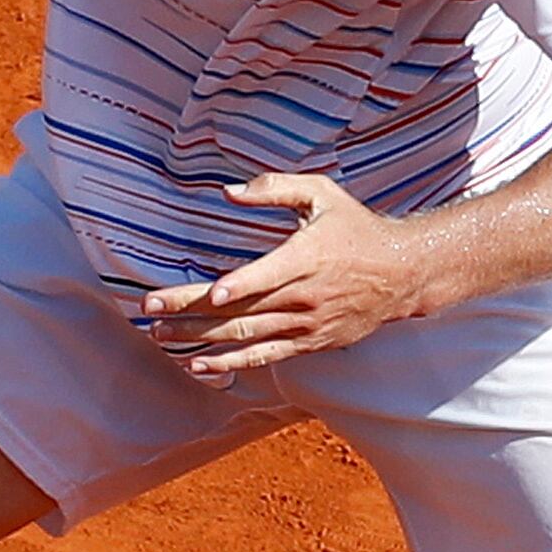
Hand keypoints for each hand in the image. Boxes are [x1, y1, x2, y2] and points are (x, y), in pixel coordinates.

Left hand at [132, 173, 445, 371]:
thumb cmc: (355, 227)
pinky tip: (198, 363)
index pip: (268, 277)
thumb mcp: (322, 194)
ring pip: (245, 336)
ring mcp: (305, 325)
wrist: (401, 273)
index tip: (208, 293)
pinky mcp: (309, 344)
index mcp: (306, 258)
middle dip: (190, 311)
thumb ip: (275, 188)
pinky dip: (230, 362)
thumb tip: (230, 191)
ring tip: (161, 335)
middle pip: (240, 309)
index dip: (238, 286)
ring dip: (199, 338)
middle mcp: (304, 297)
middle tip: (149, 312)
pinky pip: (263, 357)